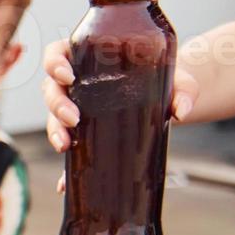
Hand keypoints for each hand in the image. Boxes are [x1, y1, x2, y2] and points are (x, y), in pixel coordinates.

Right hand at [41, 39, 198, 191]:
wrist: (170, 98)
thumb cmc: (166, 78)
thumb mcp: (177, 79)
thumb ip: (183, 90)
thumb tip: (181, 110)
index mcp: (89, 58)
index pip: (57, 53)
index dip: (54, 63)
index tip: (67, 75)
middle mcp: (76, 82)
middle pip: (51, 88)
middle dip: (57, 104)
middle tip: (74, 118)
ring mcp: (76, 106)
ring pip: (52, 116)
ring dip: (54, 129)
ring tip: (66, 144)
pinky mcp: (83, 131)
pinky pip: (68, 145)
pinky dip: (64, 166)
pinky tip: (64, 181)